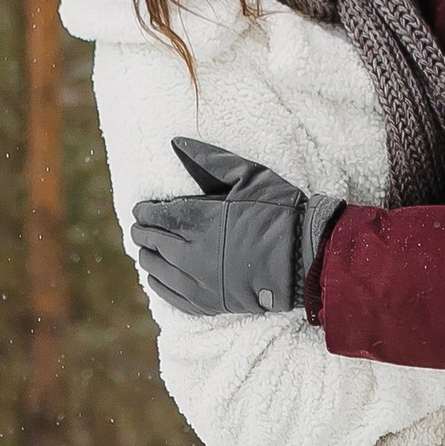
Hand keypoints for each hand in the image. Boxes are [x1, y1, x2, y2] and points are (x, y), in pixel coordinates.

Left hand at [130, 137, 346, 319]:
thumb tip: (177, 143)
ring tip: (145, 250)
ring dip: (147, 257)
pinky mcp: (208, 303)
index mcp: (199, 219)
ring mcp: (198, 280)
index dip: (145, 211)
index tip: (141, 209)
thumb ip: (209, 159)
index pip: (157, 215)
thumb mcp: (248, 175)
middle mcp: (191, 252)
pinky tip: (155, 277)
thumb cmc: (280, 212)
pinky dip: (158, 284)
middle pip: (152, 242)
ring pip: (156, 269)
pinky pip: (171, 295)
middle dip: (142, 232)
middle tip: (139, 228)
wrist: (305, 259)